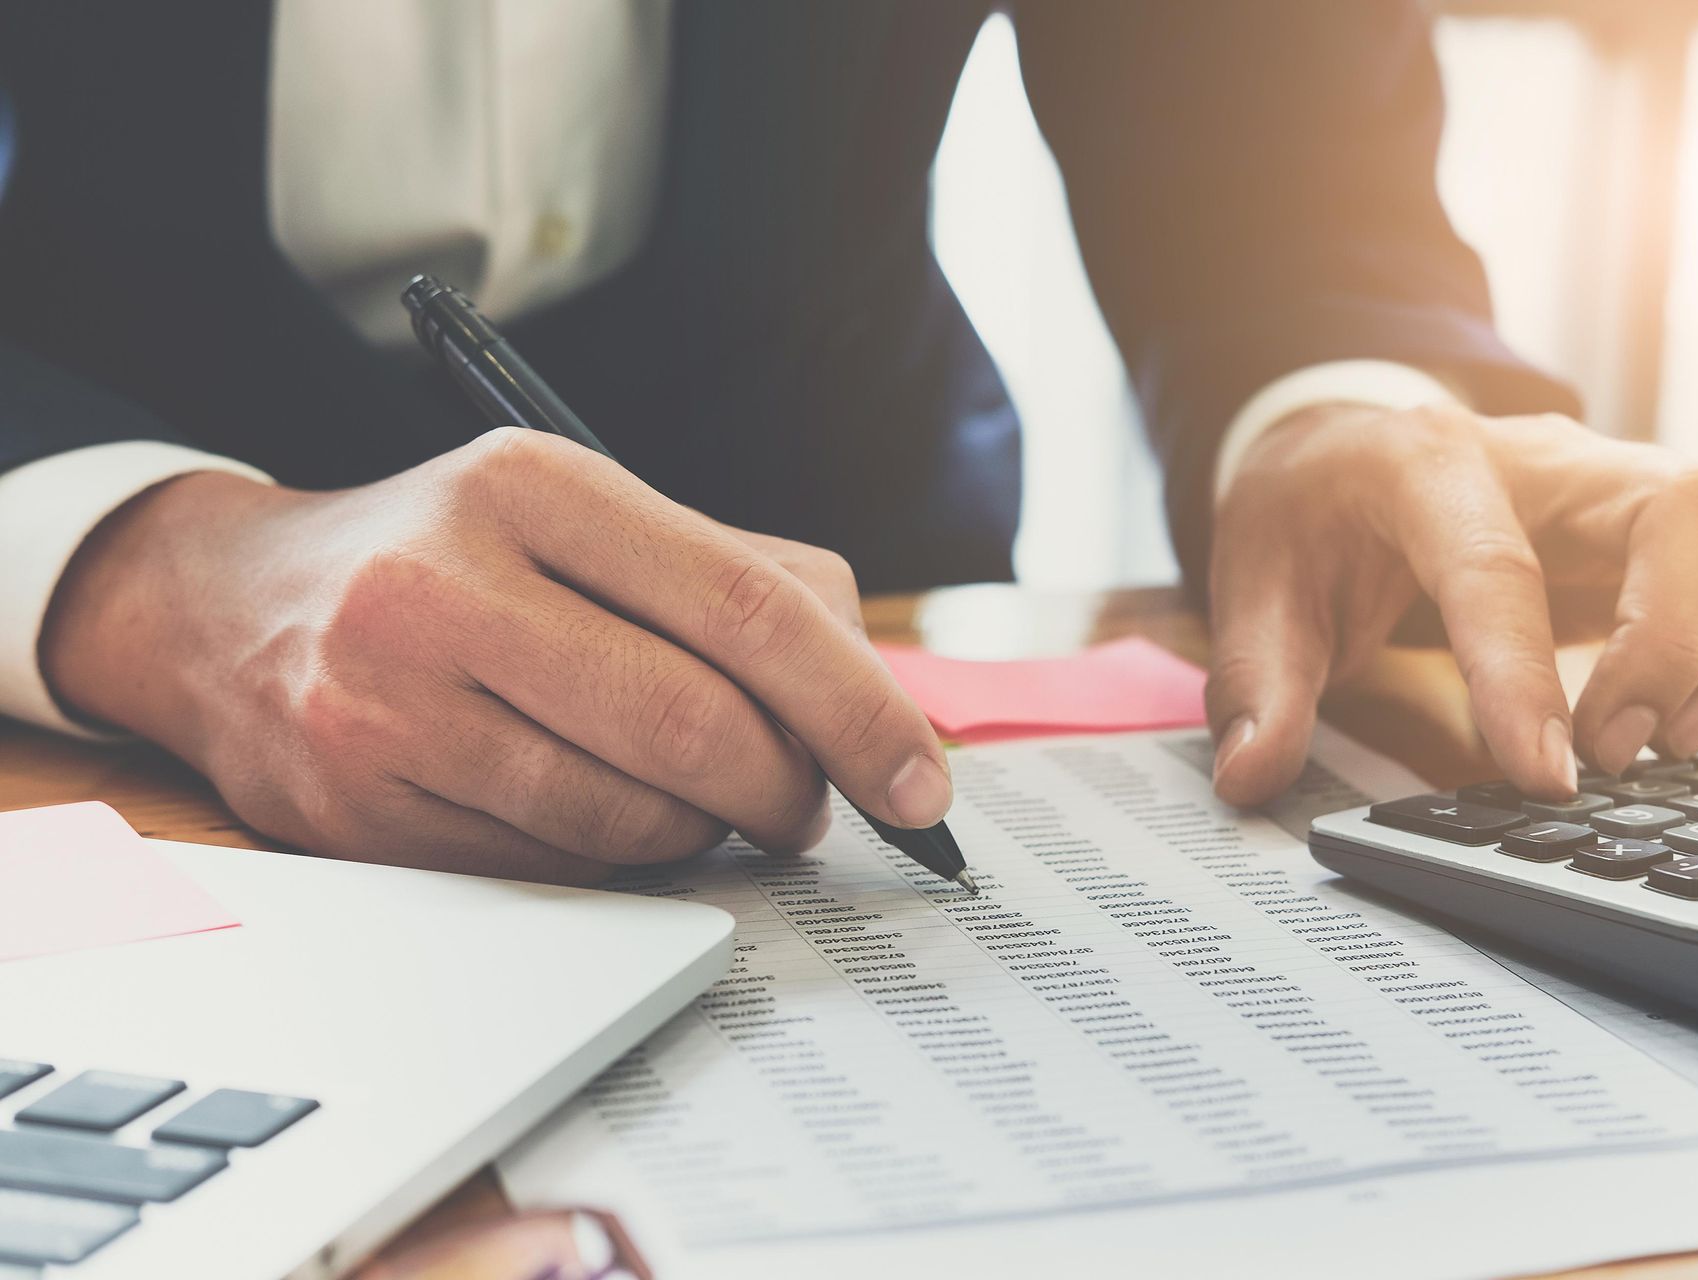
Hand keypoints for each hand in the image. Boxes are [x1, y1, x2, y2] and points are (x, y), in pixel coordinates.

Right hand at [42, 429, 951, 882]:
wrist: (231, 609)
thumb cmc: (453, 560)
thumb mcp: (584, 517)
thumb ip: (745, 579)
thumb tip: (881, 697)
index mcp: (535, 486)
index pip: (748, 610)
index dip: (858, 709)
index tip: (919, 779)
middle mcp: (447, 582)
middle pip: (698, 727)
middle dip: (788, 788)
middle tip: (806, 804)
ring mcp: (389, 702)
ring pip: (631, 818)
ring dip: (700, 830)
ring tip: (690, 796)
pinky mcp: (358, 808)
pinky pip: (553, 869)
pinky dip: (612, 859)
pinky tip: (593, 810)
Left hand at [1206, 403, 1697, 803]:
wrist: (1344, 446)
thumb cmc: (1309, 516)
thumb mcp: (1257, 589)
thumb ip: (1257, 683)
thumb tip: (1251, 776)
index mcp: (1428, 465)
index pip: (1496, 563)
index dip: (1522, 675)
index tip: (1544, 778)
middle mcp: (1552, 460)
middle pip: (1688, 507)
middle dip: (1676, 645)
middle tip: (1620, 753)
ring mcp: (1624, 486)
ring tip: (1682, 748)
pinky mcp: (1669, 533)